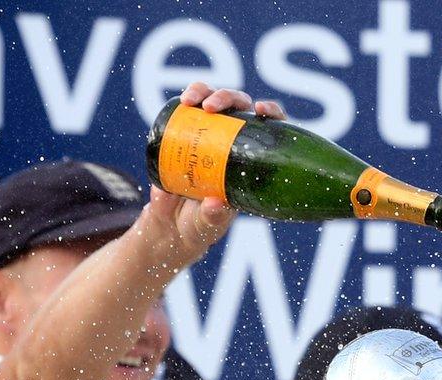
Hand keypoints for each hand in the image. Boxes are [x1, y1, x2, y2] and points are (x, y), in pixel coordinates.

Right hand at [137, 83, 286, 265]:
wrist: (169, 225)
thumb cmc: (199, 225)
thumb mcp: (207, 224)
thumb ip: (213, 217)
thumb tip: (215, 203)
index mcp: (250, 163)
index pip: (270, 131)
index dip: (272, 114)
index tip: (262, 110)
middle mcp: (232, 143)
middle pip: (240, 108)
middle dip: (229, 98)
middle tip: (211, 107)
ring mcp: (209, 135)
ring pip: (215, 103)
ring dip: (206, 92)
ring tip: (191, 101)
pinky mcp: (185, 133)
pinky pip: (190, 109)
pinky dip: (190, 98)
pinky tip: (185, 100)